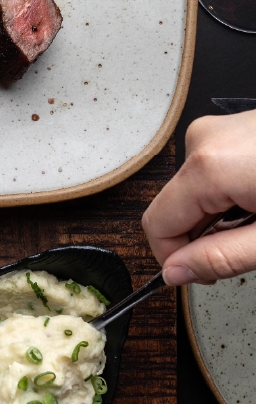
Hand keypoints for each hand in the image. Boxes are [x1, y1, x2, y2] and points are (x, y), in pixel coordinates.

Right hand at [142, 111, 255, 284]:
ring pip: (194, 193)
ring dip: (219, 215)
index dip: (174, 258)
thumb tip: (175, 272)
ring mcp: (218, 131)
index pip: (156, 225)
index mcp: (208, 167)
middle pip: (176, 208)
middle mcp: (204, 141)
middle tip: (245, 247)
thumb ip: (220, 258)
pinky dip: (230, 194)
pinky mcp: (230, 130)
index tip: (200, 273)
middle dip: (203, 236)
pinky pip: (211, 173)